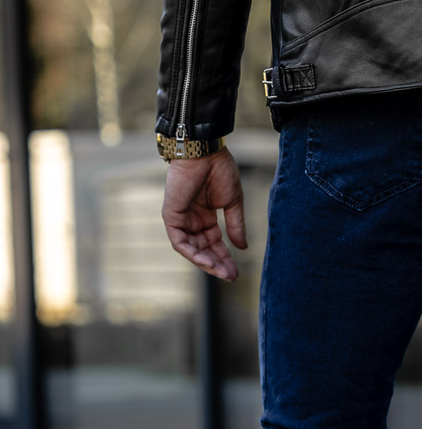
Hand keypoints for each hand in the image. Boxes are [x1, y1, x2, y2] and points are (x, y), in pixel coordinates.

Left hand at [161, 148, 246, 281]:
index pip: (214, 243)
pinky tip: (207, 262)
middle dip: (217, 264)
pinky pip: (180, 242)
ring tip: (222, 272)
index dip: (225, 257)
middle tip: (231, 276)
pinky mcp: (171, 216)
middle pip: (203, 249)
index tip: (236, 271)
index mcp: (205, 216)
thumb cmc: (219, 170)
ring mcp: (180, 218)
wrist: (205, 152)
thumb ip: (236, 225)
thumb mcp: (233, 202)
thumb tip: (242, 247)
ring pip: (191, 249)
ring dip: (206, 263)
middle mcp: (191, 220)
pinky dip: (193, 253)